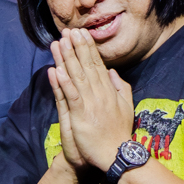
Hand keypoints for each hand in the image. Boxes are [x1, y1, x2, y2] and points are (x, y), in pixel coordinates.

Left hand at [51, 29, 137, 174]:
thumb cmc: (119, 131)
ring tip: (59, 43)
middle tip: (69, 30)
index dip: (88, 48)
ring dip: (67, 59)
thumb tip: (112, 71)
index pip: (97, 64)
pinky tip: (57, 71)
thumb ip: (121, 87)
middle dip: (77, 47)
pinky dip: (64, 83)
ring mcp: (90, 103)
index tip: (82, 34)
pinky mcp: (81, 115)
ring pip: (77, 77)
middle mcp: (100, 93)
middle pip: (86, 66)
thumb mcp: (126, 105)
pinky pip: (71, 96)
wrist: (117, 153)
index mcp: (109, 90)